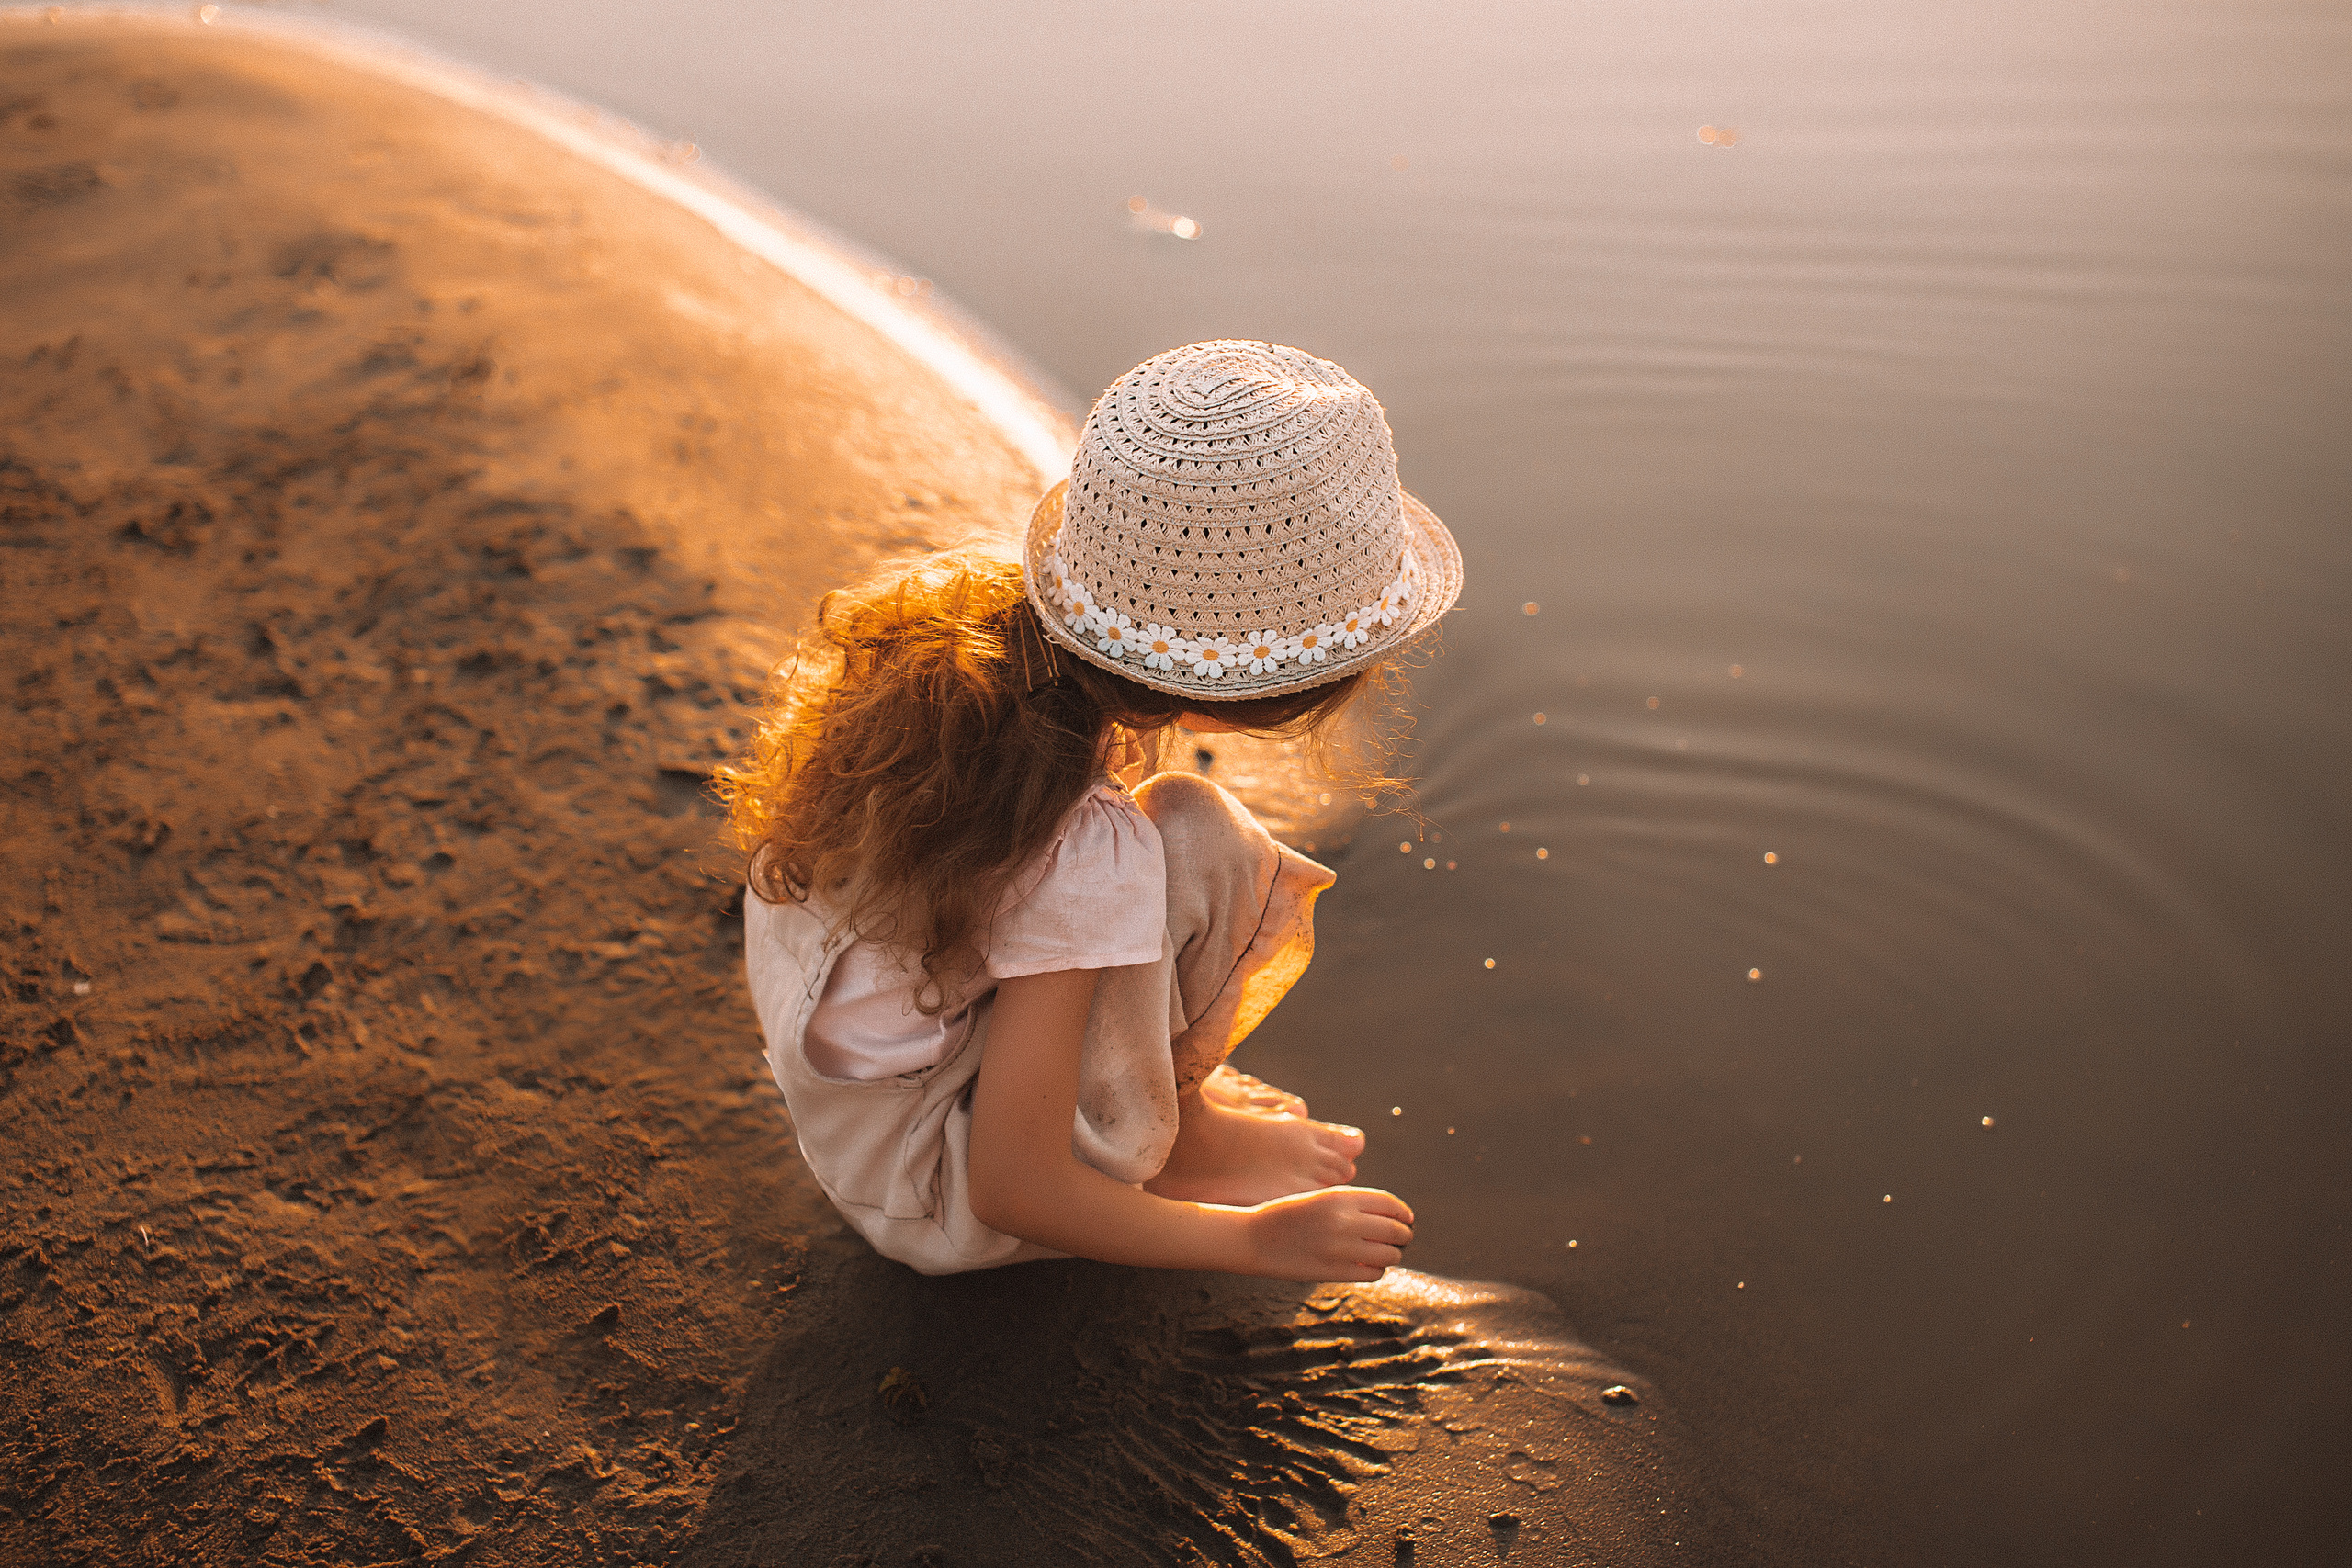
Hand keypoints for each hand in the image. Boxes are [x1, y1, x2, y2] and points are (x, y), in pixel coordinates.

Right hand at [1244, 1186, 1414, 1281]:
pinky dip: (1377, 1270)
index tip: (1407, 1219)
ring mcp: (1341, 1249)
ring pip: (1389, 1254)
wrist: (1253, 1238)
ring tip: (1387, 1253)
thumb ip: (1351, 1204)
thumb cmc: (1286, 1215)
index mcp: (1340, 1197)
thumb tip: (1389, 1217)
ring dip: (1393, 1254)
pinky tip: (1370, 1266)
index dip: (1403, 1212)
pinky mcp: (1335, 1272)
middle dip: (1403, 1235)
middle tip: (1402, 1239)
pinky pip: (1372, 1273)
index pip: (1389, 1204)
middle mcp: (1344, 1221)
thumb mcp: (1319, 1197)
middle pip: (1395, 1230)